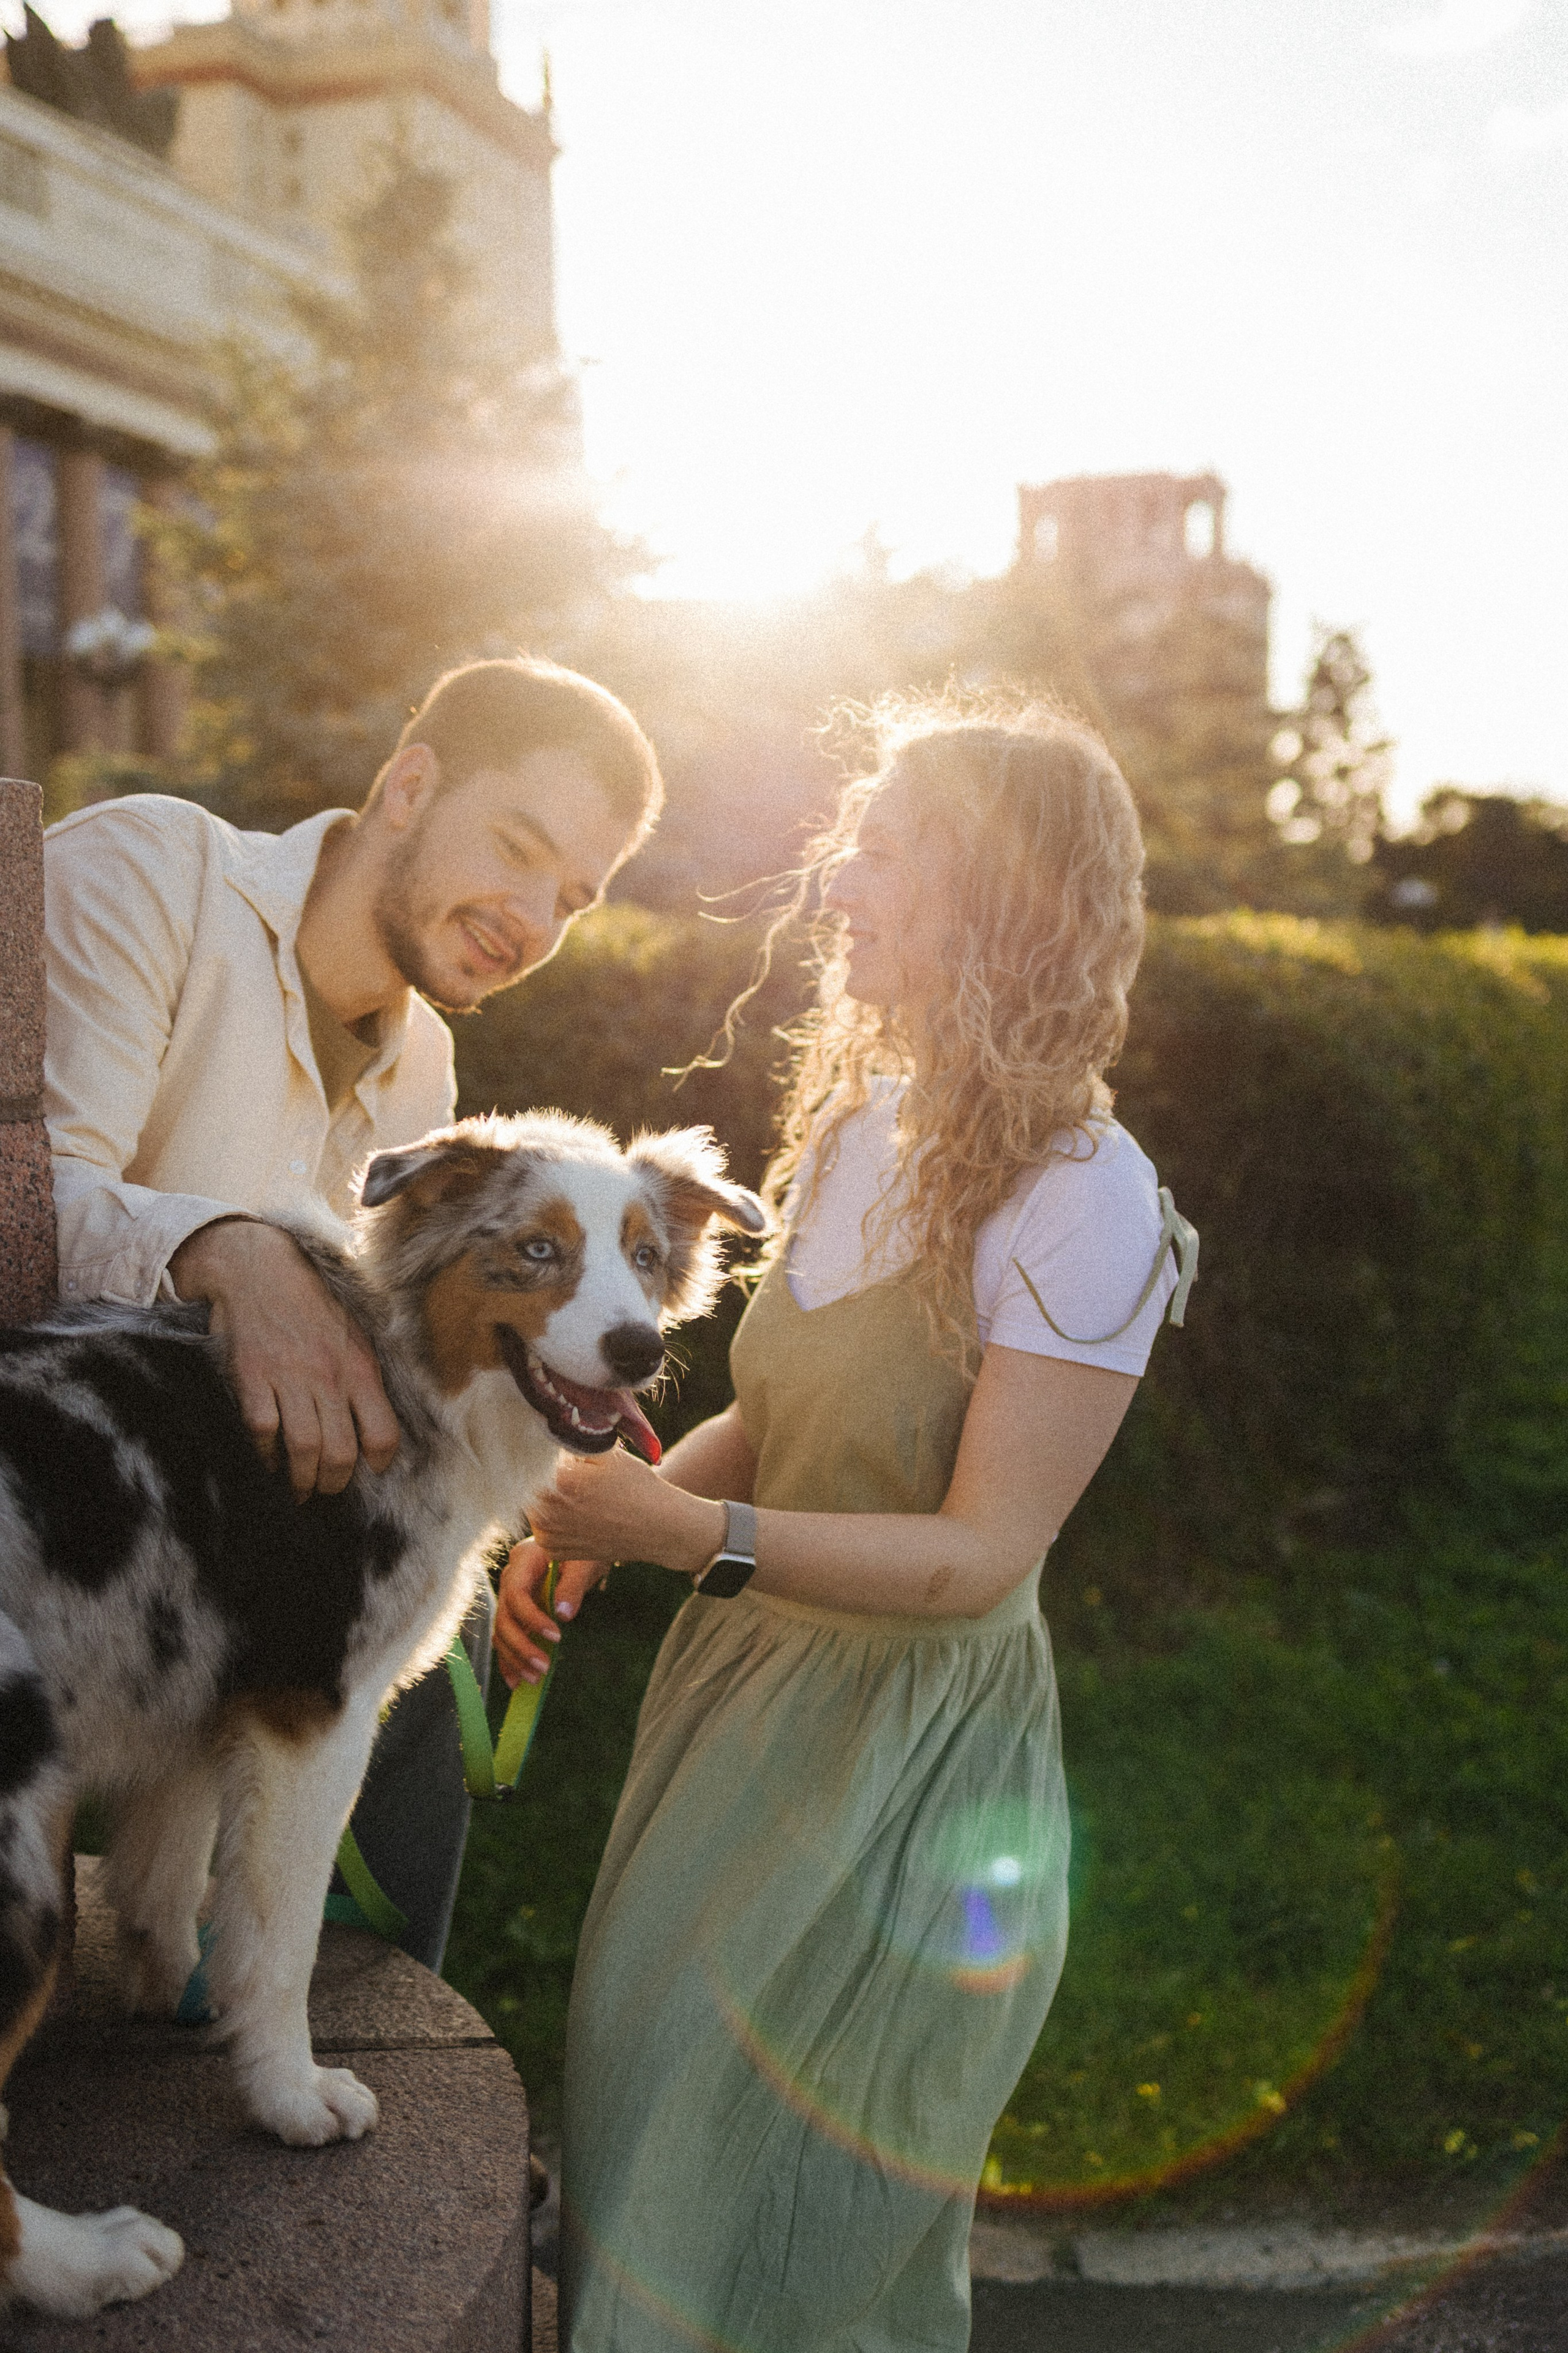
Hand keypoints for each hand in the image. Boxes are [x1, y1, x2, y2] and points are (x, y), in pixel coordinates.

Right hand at [170, 1219, 399, 1499]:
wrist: (259, 1268)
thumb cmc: (311, 1305)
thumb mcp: (354, 1334)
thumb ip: (365, 1376)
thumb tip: (376, 1421)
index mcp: (360, 1368)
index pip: (383, 1434)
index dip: (378, 1464)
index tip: (367, 1473)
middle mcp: (328, 1377)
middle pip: (341, 1453)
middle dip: (333, 1483)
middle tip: (325, 1491)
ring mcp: (289, 1378)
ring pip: (304, 1449)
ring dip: (301, 1481)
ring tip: (298, 1491)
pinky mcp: (252, 1377)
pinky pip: (262, 1430)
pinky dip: (264, 1455)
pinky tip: (268, 1460)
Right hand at [494, 1540, 607, 1686]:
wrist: (580, 1548)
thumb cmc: (584, 1550)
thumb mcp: (585, 1562)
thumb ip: (573, 1586)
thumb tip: (563, 1614)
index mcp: (524, 1559)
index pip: (517, 1593)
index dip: (532, 1618)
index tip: (556, 1637)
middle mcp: (511, 1577)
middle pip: (504, 1617)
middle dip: (521, 1646)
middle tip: (543, 1668)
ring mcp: (510, 1595)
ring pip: (501, 1631)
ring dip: (514, 1658)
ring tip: (534, 1679)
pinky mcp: (516, 1611)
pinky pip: (507, 1637)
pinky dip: (510, 1659)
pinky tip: (517, 1681)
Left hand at [528, 1448, 724, 1581]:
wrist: (657, 1528)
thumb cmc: (635, 1486)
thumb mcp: (606, 1453)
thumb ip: (572, 1439)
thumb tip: (546, 1426)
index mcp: (557, 1482)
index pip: (529, 1459)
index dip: (539, 1452)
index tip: (556, 1451)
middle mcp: (546, 1512)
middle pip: (527, 1483)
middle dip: (541, 1475)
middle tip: (570, 1472)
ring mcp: (548, 1535)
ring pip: (532, 1505)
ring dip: (545, 1498)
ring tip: (576, 1493)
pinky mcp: (553, 1551)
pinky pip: (540, 1528)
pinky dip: (552, 1520)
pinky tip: (576, 1513)